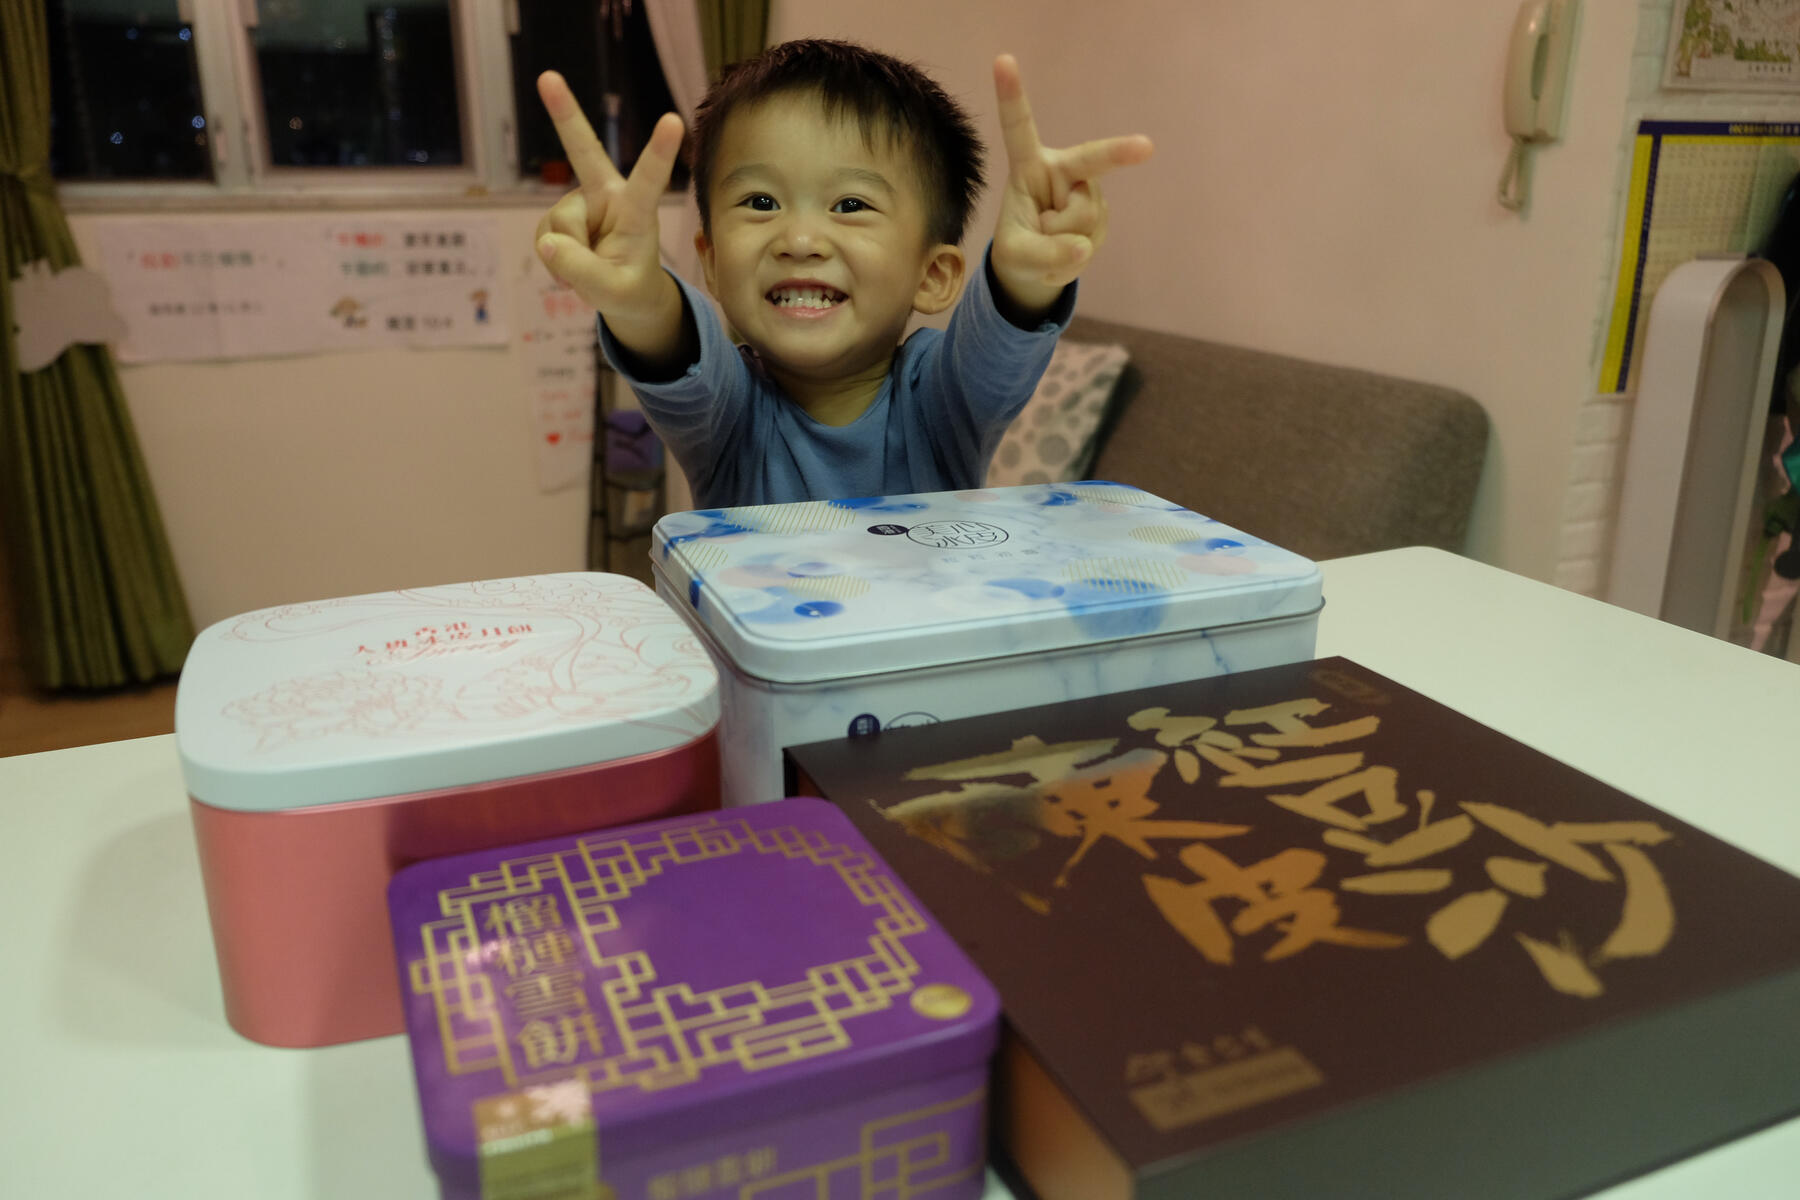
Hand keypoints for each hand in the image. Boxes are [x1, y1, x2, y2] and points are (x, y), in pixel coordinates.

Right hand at [533, 71, 684, 324]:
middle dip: (564, 114)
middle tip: (547, 77)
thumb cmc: (630, 289)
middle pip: (584, 151)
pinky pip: (544, 236)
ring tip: (589, 270)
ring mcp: (581, 203)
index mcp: (637, 211)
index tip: (674, 120)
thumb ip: (584, 272)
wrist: (623, 294)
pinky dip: (553, 258)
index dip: (659, 152)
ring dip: (567, 256)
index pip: (649, 180)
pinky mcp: (561, 215)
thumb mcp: (613, 293)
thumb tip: (548, 244)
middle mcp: (608, 196)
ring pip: (559, 223)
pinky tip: (571, 264)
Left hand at [989, 54, 1153, 314]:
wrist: (1036, 267)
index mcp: (1029, 165)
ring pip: (1086, 218)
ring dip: (1065, 244)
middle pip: (1091, 161)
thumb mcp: (1015, 258)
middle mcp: (1063, 170)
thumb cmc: (1018, 248)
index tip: (1003, 59)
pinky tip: (1067, 252)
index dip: (1011, 96)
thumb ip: (1042, 254)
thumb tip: (1082, 248)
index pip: (1019, 128)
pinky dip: (1075, 257)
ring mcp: (1088, 191)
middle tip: (1145, 147)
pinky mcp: (1101, 214)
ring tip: (1050, 245)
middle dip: (1119, 152)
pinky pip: (1093, 240)